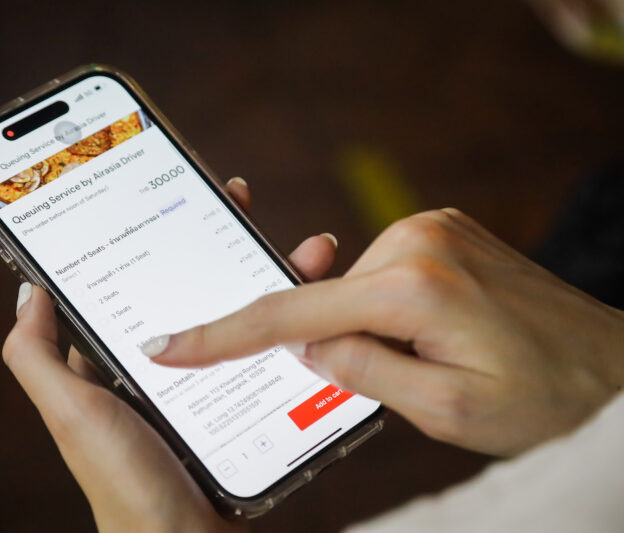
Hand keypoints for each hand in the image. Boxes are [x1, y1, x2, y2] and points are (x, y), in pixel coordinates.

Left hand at [2, 177, 337, 532]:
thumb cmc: (124, 484)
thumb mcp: (71, 413)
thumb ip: (37, 356)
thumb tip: (28, 288)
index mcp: (126, 360)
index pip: (143, 282)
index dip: (160, 238)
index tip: (180, 197)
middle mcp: (170, 366)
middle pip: (200, 289)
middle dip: (224, 242)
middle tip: (242, 202)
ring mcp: (213, 386)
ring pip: (246, 317)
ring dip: (274, 277)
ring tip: (304, 248)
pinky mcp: (249, 407)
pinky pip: (274, 357)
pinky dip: (298, 329)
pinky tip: (321, 306)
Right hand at [147, 208, 623, 455]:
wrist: (616, 368)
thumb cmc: (546, 399)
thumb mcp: (446, 411)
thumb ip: (361, 374)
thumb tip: (305, 345)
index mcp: (414, 288)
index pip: (292, 314)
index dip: (224, 335)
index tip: (170, 345)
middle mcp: (417, 240)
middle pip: (326, 302)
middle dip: (334, 347)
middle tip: (393, 382)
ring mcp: (431, 227)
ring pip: (354, 290)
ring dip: (367, 331)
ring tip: (435, 362)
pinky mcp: (442, 229)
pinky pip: (382, 274)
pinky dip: (383, 309)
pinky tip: (434, 335)